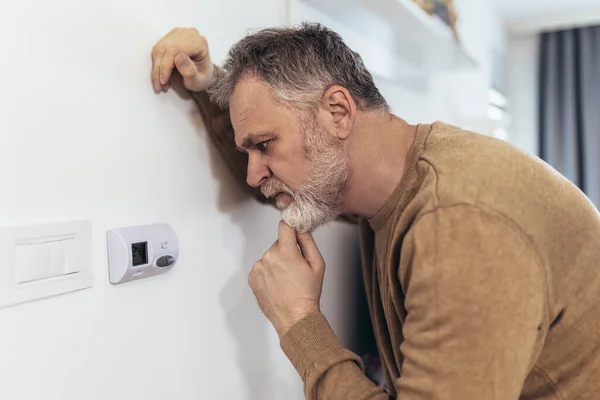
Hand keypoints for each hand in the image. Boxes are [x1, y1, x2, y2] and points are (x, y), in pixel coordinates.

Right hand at [151, 27, 213, 92]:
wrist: (202, 75)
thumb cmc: (202, 79)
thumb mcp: (198, 81)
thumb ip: (190, 72)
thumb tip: (179, 58)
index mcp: (199, 43)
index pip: (175, 50)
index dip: (166, 66)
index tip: (163, 81)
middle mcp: (189, 34)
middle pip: (166, 49)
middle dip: (159, 70)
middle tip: (159, 86)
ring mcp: (179, 33)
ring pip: (159, 49)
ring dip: (157, 68)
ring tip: (160, 83)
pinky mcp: (170, 36)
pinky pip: (158, 49)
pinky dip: (157, 64)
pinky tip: (160, 75)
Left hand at [249, 221, 325, 337]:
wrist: (294, 317)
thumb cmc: (307, 293)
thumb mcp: (317, 264)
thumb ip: (308, 241)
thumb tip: (300, 227)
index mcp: (286, 252)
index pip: (284, 226)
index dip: (291, 226)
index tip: (293, 229)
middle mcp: (268, 257)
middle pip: (278, 243)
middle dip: (286, 251)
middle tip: (295, 268)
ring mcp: (258, 268)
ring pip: (269, 256)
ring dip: (276, 262)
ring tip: (286, 279)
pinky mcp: (252, 277)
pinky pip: (261, 267)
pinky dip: (268, 273)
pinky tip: (277, 284)